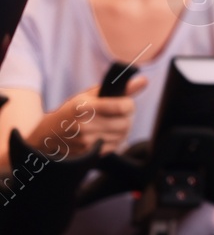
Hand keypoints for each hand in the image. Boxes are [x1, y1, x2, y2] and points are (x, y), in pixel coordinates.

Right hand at [34, 74, 148, 158]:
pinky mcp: (88, 153)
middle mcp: (85, 125)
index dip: (129, 105)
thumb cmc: (72, 111)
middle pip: (126, 123)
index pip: (123, 106)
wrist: (48, 135)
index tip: (125, 103)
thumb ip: (118, 88)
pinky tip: (106, 134)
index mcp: (86, 107)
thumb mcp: (89, 95)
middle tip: (118, 114)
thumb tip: (144, 80)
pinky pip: (115, 147)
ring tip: (110, 123)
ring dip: (122, 129)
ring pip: (123, 136)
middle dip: (127, 117)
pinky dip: (116, 140)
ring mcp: (86, 141)